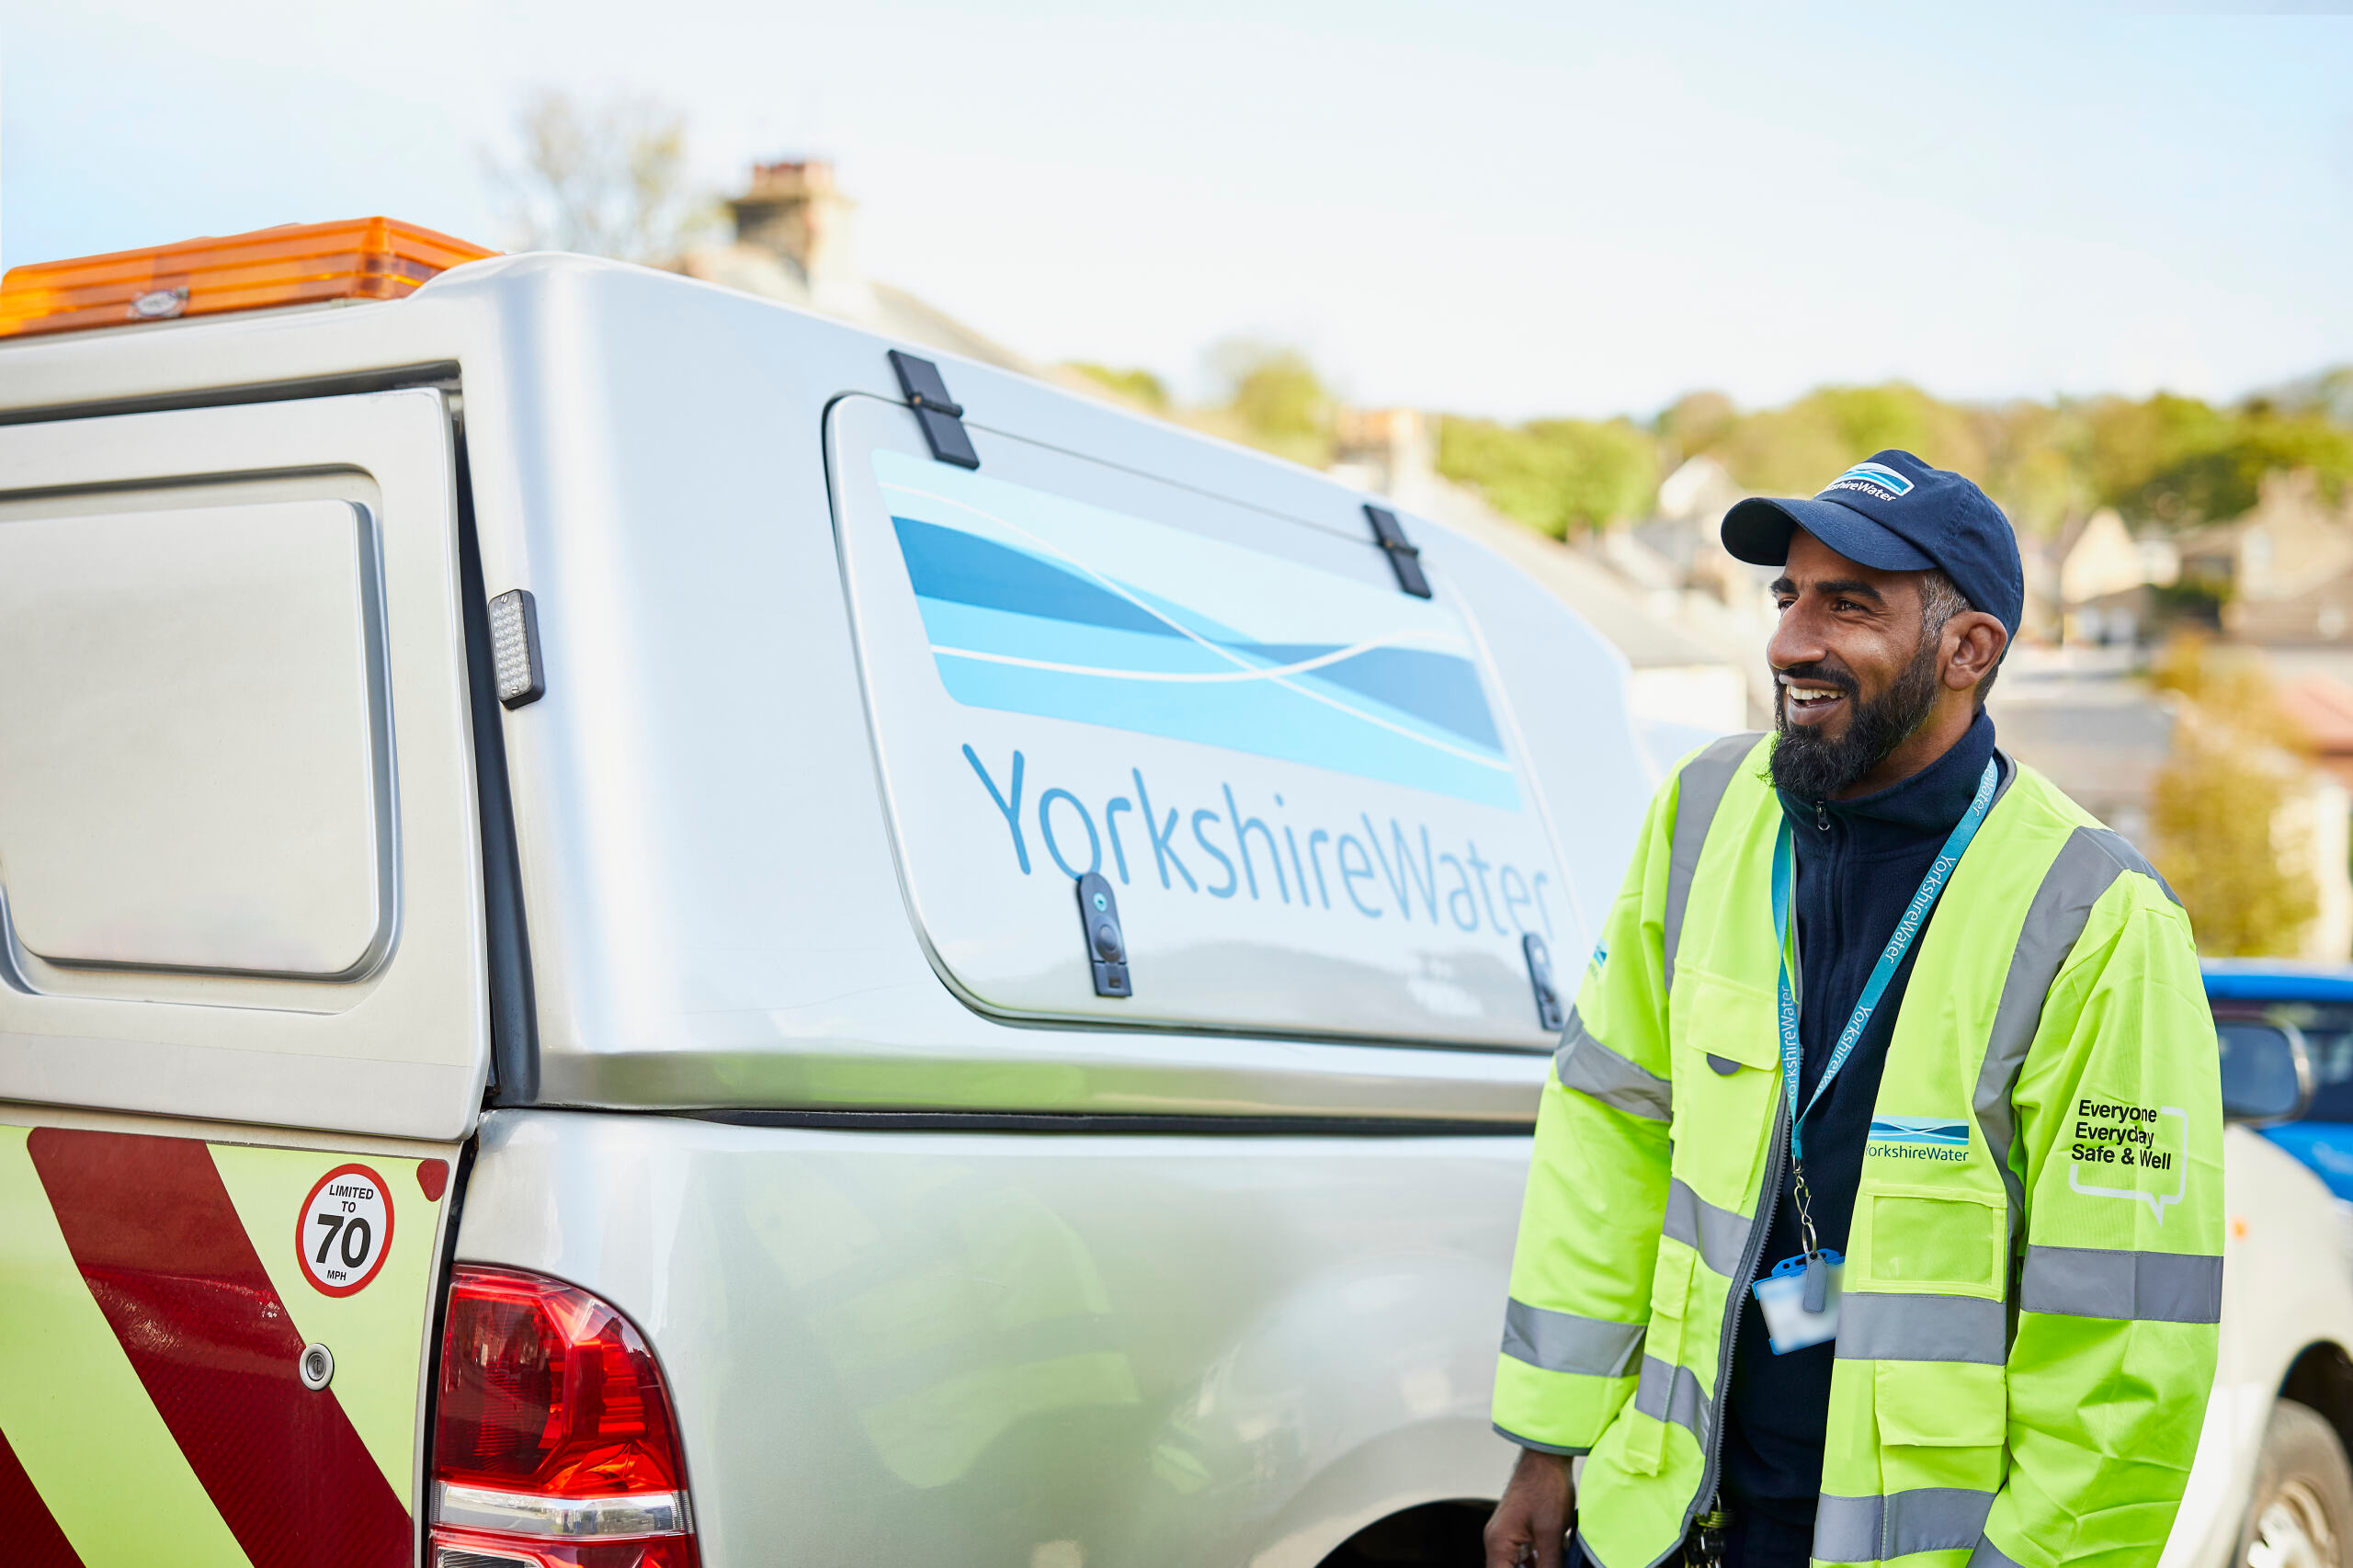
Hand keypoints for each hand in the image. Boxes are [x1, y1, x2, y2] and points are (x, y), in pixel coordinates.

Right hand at [1484, 1447, 1575, 1567]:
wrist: (1547, 1456)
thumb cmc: (1545, 1486)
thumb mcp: (1551, 1533)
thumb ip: (1550, 1564)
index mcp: (1499, 1543)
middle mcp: (1497, 1540)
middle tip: (1553, 1565)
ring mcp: (1507, 1534)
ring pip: (1518, 1567)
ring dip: (1538, 1567)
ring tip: (1557, 1559)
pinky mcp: (1518, 1529)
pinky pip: (1525, 1555)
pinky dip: (1540, 1562)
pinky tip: (1558, 1558)